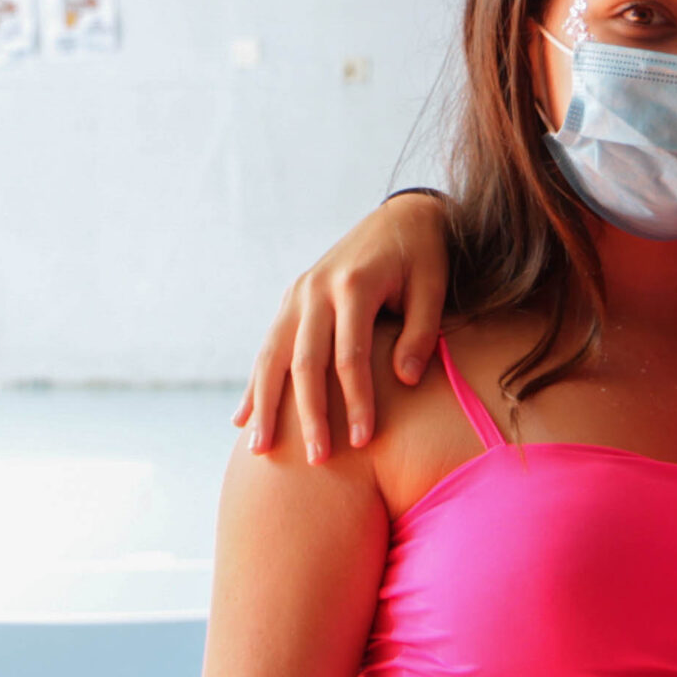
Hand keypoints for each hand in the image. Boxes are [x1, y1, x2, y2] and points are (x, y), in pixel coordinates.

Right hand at [236, 194, 451, 461]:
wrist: (401, 216)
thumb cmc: (424, 257)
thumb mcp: (433, 286)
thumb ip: (420, 332)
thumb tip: (403, 380)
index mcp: (353, 284)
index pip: (350, 355)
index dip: (357, 400)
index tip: (365, 441)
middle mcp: (316, 289)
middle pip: (305, 362)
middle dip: (310, 414)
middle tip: (317, 460)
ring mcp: (298, 294)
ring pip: (273, 356)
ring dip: (266, 404)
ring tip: (261, 450)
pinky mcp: (292, 301)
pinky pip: (268, 347)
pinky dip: (255, 384)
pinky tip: (242, 419)